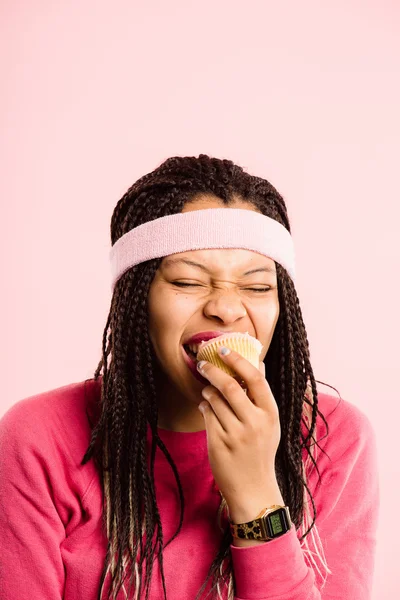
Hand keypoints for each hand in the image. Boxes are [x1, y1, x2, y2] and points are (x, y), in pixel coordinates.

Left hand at [197, 347, 283, 521]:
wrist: (254, 488)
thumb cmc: (261, 451)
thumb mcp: (270, 423)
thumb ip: (262, 395)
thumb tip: (259, 362)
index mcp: (271, 414)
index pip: (255, 379)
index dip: (238, 361)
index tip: (224, 351)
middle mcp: (255, 423)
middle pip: (229, 386)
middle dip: (213, 371)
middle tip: (204, 364)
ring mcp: (236, 434)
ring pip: (214, 400)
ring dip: (207, 391)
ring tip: (207, 391)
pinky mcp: (219, 443)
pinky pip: (207, 415)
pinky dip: (204, 407)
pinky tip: (205, 408)